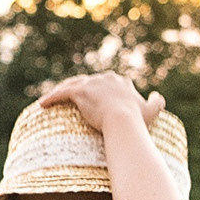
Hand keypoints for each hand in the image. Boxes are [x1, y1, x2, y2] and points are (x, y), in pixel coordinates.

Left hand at [38, 73, 162, 131]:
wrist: (123, 121)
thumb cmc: (137, 120)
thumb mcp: (152, 110)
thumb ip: (156, 102)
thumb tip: (157, 96)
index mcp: (120, 82)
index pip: (106, 82)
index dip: (99, 89)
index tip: (94, 96)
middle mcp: (105, 78)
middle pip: (87, 81)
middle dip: (78, 88)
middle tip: (70, 96)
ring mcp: (91, 84)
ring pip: (72, 85)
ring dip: (61, 91)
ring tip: (52, 98)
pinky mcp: (80, 92)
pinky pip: (61, 93)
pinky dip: (51, 98)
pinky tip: (42, 104)